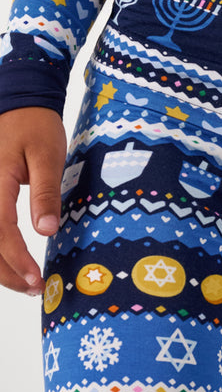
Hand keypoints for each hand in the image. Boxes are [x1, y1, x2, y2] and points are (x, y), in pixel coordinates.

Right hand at [0, 108, 65, 294]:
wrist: (18, 103)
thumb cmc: (34, 126)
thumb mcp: (47, 154)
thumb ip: (45, 192)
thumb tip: (47, 231)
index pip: (0, 232)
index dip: (16, 260)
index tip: (35, 279)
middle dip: (6, 273)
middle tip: (35, 288)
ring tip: (25, 282)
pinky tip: (11, 262)